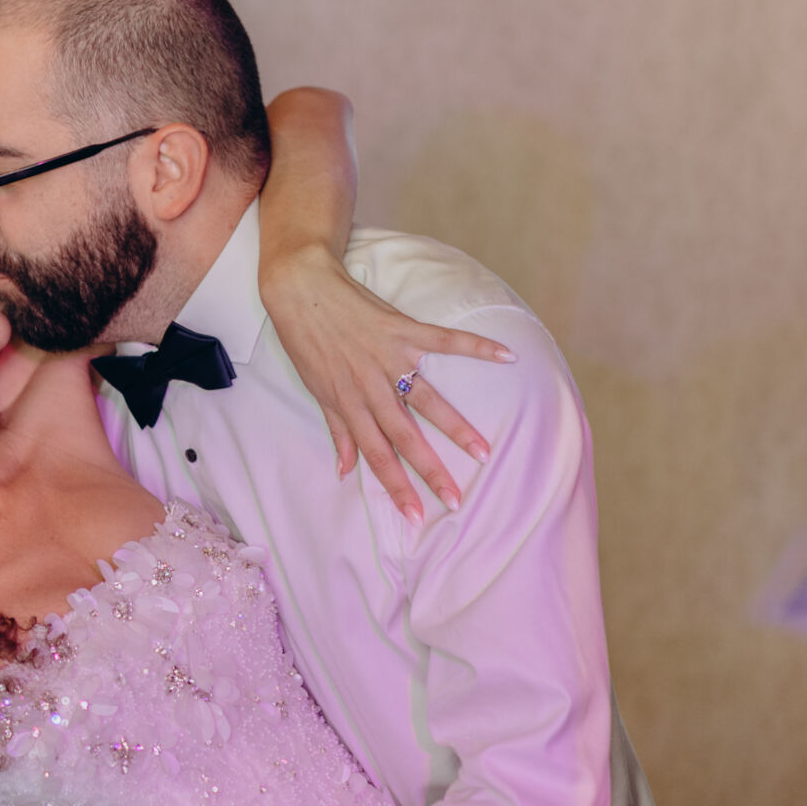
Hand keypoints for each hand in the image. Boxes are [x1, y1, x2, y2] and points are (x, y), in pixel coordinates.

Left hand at [256, 245, 512, 523]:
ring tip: (482, 451)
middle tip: (455, 499)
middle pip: (406, 436)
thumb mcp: (317, 390)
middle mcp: (372, 386)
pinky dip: (476, 347)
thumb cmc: (306, 341)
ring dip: (456, 427)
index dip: (396, 486)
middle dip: (431, 470)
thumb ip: (338, 430)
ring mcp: (391, 357)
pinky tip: (506, 356)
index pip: (377, 455)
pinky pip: (446, 341)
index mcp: (351, 404)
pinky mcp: (404, 329)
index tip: (417, 515)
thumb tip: (345, 471)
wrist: (300, 289)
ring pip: (428, 399)